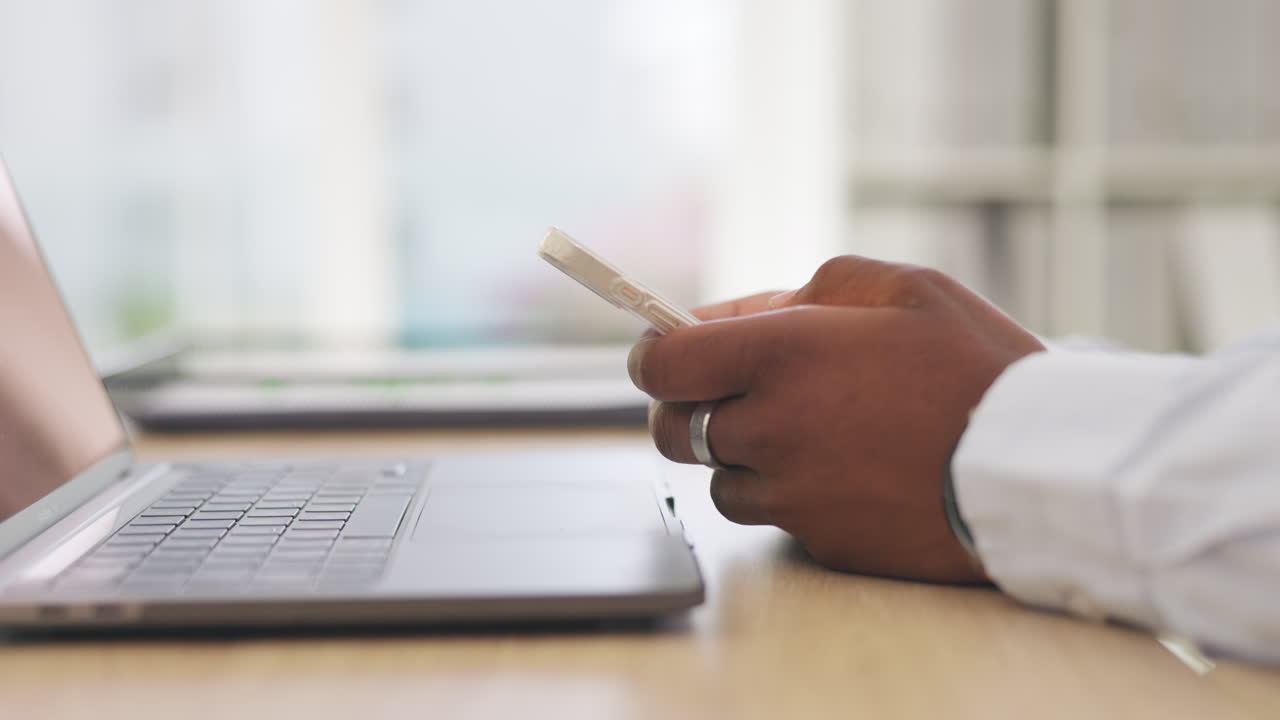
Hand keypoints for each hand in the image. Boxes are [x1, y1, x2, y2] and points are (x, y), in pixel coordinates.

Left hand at [629, 257, 1044, 582]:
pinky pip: (774, 515)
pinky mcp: (818, 540)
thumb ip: (812, 289)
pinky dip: (787, 493)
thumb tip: (743, 314)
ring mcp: (790, 493)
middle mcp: (770, 428)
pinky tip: (843, 471)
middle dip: (687, 406)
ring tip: (808, 430)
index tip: (665, 350)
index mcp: (780, 354)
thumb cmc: (979, 367)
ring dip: (741, 454)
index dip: (653, 354)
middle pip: (672, 429)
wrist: (1040, 470)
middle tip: (728, 390)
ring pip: (720, 479)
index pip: (662, 363)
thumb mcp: (907, 290)